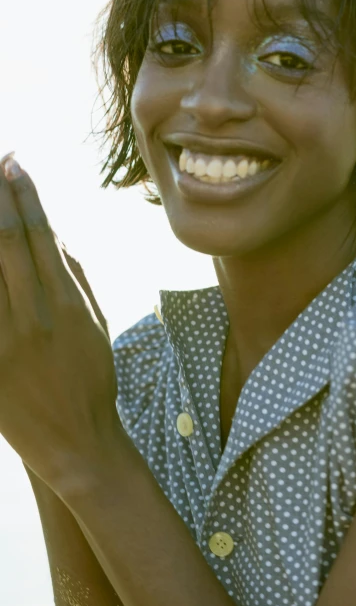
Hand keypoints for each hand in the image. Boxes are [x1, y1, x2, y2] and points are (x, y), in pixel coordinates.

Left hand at [0, 153, 121, 489]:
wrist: (76, 442)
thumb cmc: (93, 379)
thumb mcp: (96, 324)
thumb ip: (76, 278)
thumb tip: (56, 236)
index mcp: (67, 304)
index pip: (40, 236)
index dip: (25, 196)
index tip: (14, 163)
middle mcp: (33, 315)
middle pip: (5, 242)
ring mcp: (4, 339)